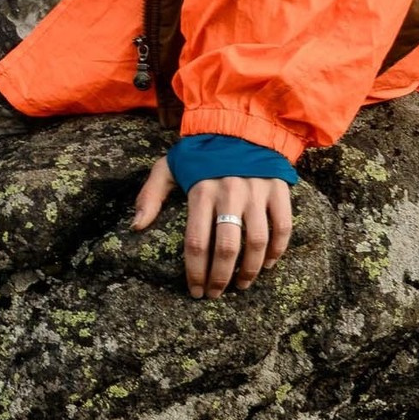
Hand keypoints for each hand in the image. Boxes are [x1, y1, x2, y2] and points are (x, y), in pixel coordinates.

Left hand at [130, 159, 291, 297]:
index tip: (195, 290)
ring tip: (241, 285)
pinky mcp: (278, 190)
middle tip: (215, 294)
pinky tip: (267, 265)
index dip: (195, 272)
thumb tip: (136, 227)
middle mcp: (229, 193)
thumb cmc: (199, 153)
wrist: (239, 126)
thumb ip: (150, 195)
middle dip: (220, 278)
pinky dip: (277, 251)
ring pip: (257, 243)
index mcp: (200, 191)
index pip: (196, 242)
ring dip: (250, 271)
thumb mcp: (167, 166)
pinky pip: (282, 228)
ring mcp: (256, 192)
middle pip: (227, 248)